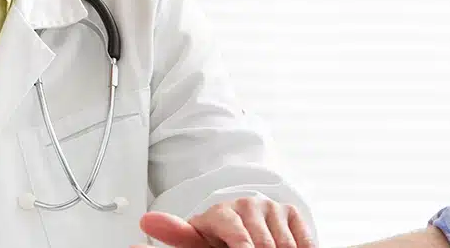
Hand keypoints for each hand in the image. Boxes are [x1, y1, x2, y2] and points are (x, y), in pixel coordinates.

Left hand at [135, 197, 314, 247]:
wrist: (241, 234)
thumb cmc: (217, 243)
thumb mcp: (197, 243)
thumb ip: (176, 235)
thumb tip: (146, 221)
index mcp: (220, 213)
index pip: (237, 234)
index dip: (242, 247)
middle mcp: (246, 206)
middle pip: (263, 244)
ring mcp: (270, 207)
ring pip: (284, 245)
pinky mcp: (291, 212)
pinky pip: (302, 241)